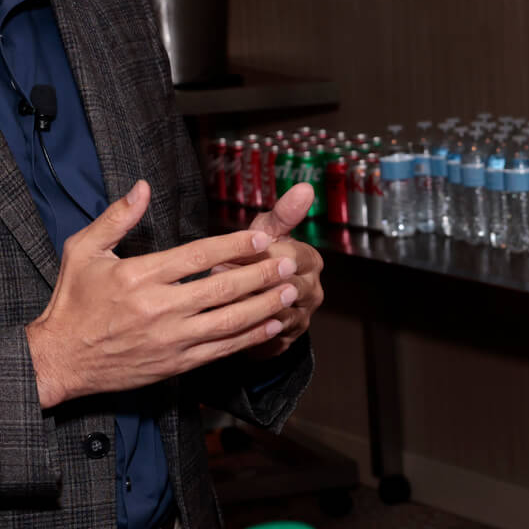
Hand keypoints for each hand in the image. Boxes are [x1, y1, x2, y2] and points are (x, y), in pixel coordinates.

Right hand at [25, 179, 306, 407]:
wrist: (60, 360)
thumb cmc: (72, 302)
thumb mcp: (82, 251)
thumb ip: (116, 218)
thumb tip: (142, 187)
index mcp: (138, 276)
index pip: (198, 255)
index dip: (234, 246)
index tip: (261, 238)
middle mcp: (159, 308)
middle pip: (223, 288)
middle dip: (261, 274)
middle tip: (289, 262)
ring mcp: (170, 339)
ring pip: (230, 321)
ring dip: (265, 305)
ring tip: (291, 290)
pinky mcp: (176, 364)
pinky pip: (222, 349)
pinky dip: (250, 337)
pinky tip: (272, 324)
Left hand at [219, 181, 321, 359]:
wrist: (257, 298)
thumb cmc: (260, 256)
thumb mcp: (269, 232)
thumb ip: (284, 213)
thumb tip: (306, 187)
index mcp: (311, 261)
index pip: (289, 256)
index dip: (258, 254)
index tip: (230, 250)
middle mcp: (313, 291)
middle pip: (282, 286)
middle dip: (248, 279)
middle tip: (216, 272)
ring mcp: (302, 318)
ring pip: (272, 313)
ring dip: (242, 303)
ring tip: (215, 294)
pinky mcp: (285, 341)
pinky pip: (265, 336)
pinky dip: (243, 326)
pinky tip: (222, 317)